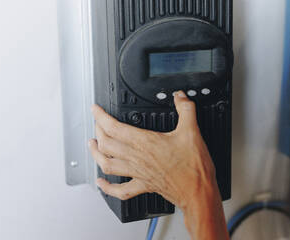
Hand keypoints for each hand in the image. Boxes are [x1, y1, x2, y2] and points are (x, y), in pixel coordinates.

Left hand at [88, 91, 216, 209]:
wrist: (197, 191)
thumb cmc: (193, 167)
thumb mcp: (192, 131)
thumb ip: (186, 110)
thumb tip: (180, 97)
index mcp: (145, 143)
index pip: (114, 127)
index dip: (101, 117)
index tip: (96, 110)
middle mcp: (137, 158)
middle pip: (106, 144)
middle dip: (98, 131)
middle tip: (96, 123)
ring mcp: (138, 173)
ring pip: (108, 164)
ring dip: (96, 154)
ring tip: (92, 145)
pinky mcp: (144, 186)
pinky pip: (120, 190)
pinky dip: (107, 187)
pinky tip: (102, 183)